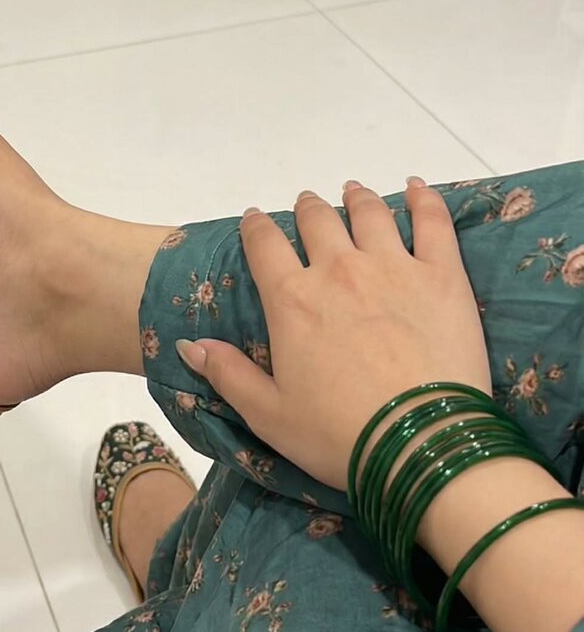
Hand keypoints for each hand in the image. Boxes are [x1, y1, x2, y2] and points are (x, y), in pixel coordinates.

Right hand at [176, 178, 491, 490]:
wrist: (419, 444)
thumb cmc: (338, 435)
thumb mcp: (268, 414)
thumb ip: (227, 374)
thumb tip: (190, 344)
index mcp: (291, 300)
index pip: (264, 246)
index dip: (256, 228)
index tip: (254, 220)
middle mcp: (338, 270)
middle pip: (317, 220)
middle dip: (307, 209)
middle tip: (307, 206)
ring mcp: (394, 266)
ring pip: (369, 213)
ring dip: (356, 198)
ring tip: (353, 191)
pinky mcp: (442, 275)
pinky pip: (432, 222)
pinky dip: (423, 198)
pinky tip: (416, 187)